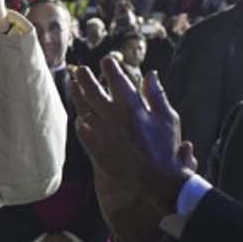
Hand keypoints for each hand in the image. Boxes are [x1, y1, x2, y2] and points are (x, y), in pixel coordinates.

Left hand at [71, 58, 191, 216]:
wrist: (156, 181)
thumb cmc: (166, 149)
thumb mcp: (168, 118)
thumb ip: (156, 95)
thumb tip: (150, 74)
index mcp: (132, 107)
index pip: (116, 80)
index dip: (110, 68)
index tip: (106, 60)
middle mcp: (113, 118)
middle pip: (93, 92)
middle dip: (85, 78)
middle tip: (80, 69)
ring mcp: (102, 134)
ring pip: (84, 109)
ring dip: (78, 96)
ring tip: (74, 86)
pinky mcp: (96, 150)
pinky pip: (83, 131)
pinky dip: (81, 122)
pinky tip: (81, 117)